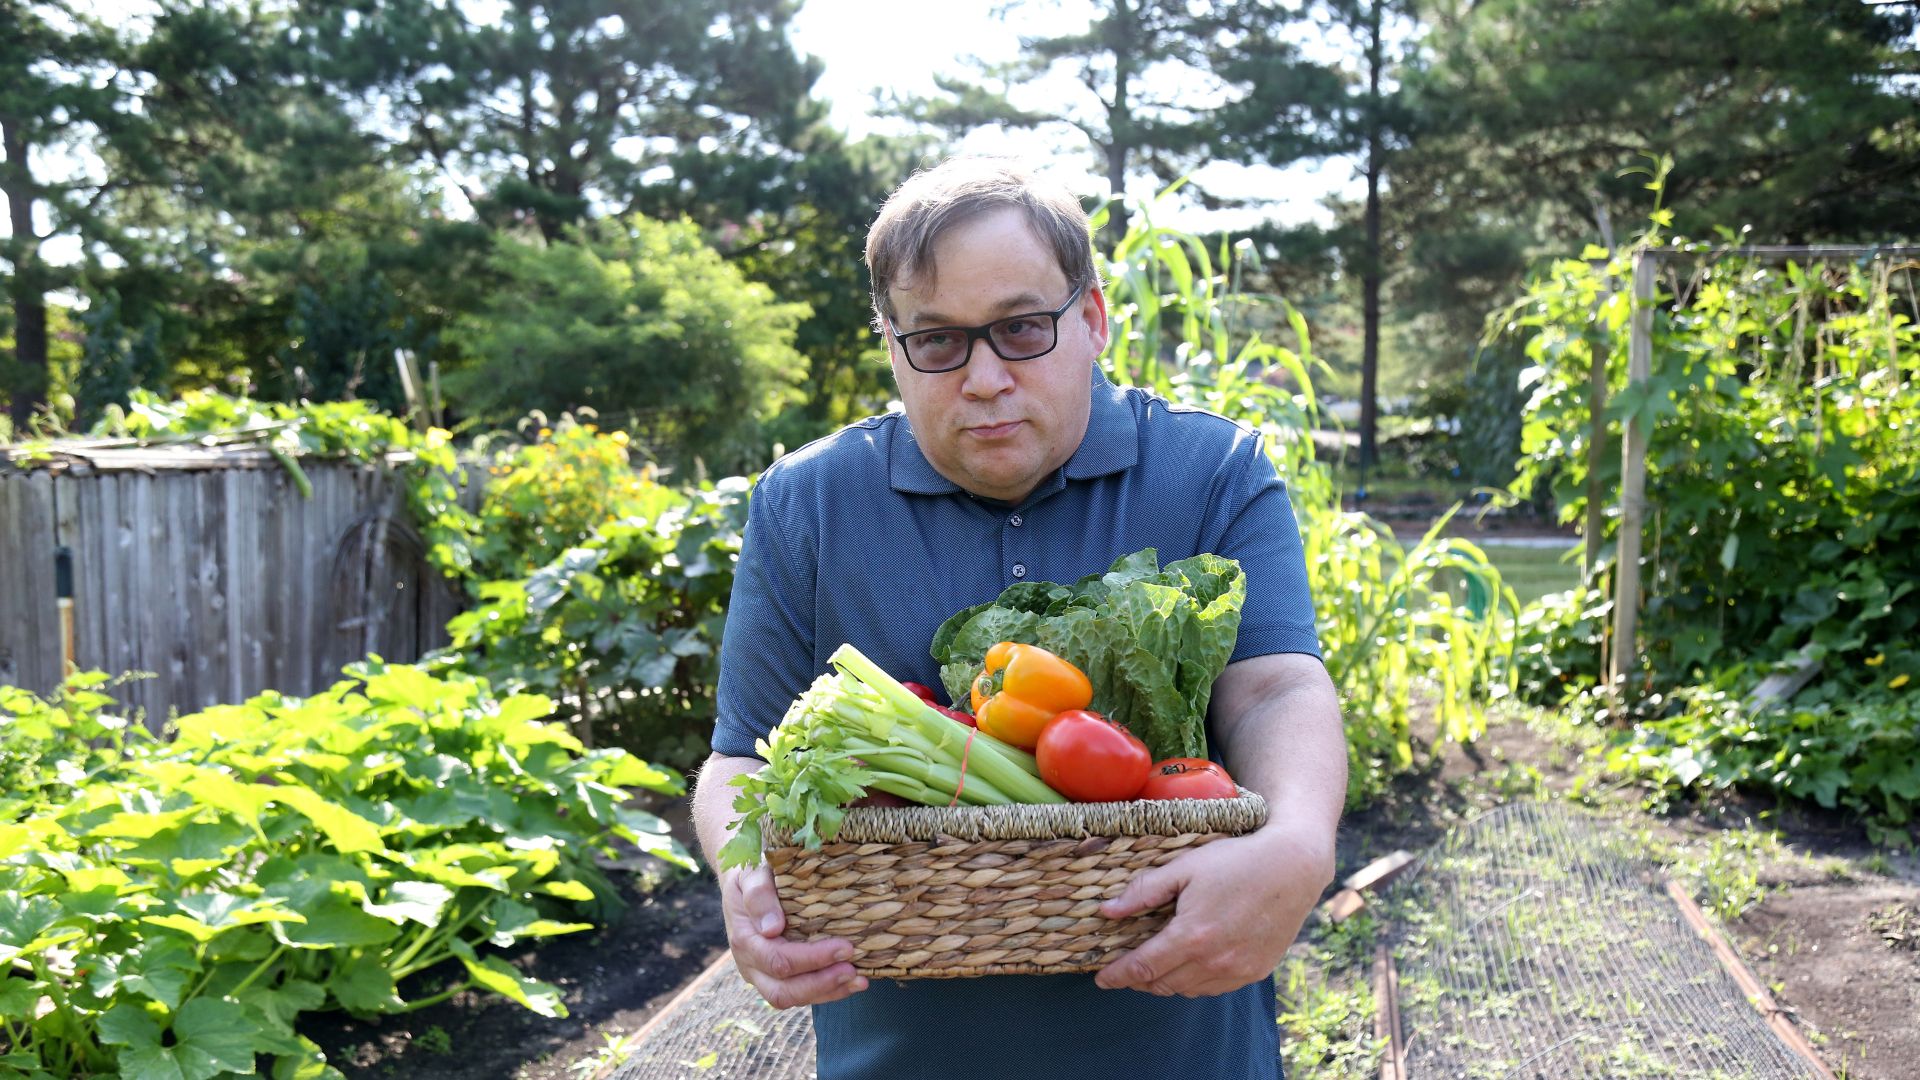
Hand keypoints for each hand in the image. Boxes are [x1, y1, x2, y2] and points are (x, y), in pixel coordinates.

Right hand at [722, 864, 868, 1008]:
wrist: (741, 884)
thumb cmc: (751, 874)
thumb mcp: (751, 875)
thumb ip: (758, 896)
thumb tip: (772, 928)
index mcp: (744, 939)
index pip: (778, 959)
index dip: (812, 958)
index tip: (846, 947)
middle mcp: (750, 964)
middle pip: (782, 991)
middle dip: (821, 983)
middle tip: (854, 971)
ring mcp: (761, 975)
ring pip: (791, 998)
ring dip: (827, 992)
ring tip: (859, 981)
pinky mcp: (774, 978)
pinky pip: (798, 994)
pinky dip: (825, 992)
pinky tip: (849, 982)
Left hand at [1093, 823, 1333, 997]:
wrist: (1293, 867)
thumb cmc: (1237, 861)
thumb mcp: (1185, 867)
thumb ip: (1144, 891)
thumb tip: (1107, 911)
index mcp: (1191, 936)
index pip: (1142, 968)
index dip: (1117, 976)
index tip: (1101, 979)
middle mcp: (1214, 961)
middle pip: (1162, 984)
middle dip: (1138, 981)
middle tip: (1124, 970)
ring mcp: (1237, 970)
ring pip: (1188, 990)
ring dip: (1166, 982)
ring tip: (1154, 966)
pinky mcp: (1256, 972)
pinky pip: (1215, 988)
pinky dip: (1194, 982)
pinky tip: (1189, 965)